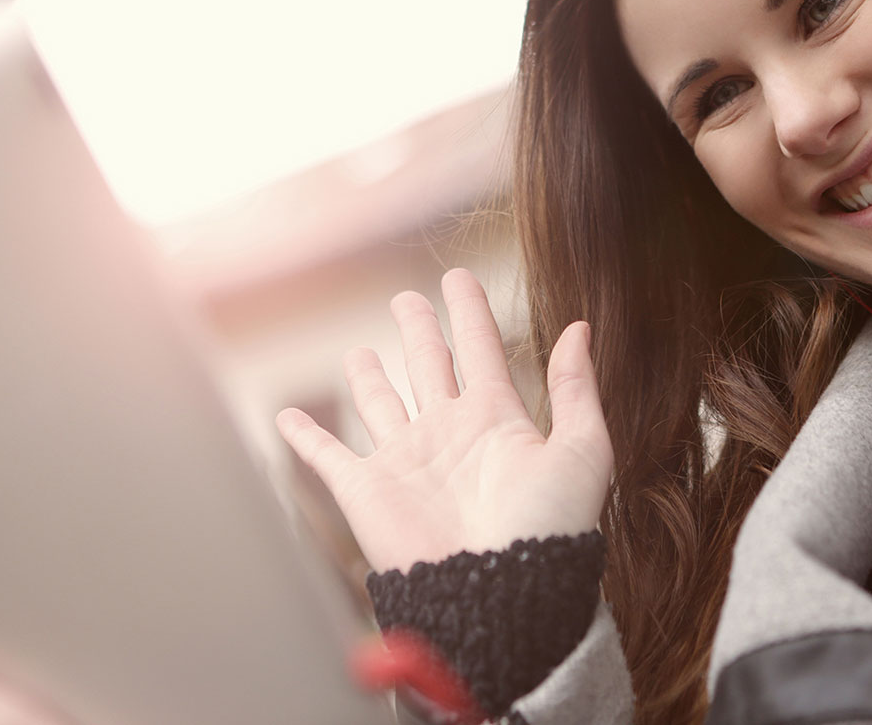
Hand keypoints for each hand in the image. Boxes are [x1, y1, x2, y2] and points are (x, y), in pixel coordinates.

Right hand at [278, 268, 612, 574]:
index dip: (470, 312)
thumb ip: (576, 387)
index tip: (460, 278)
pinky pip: (327, 456)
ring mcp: (406, 461)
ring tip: (360, 351)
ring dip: (369, 377)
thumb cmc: (548, 530)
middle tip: (407, 298)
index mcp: (497, 419)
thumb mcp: (581, 449)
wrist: (501, 594)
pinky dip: (305, 437)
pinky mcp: (367, 491)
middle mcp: (448, 434)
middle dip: (418, 330)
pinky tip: (289, 417)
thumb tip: (580, 327)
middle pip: (428, 365)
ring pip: (381, 403)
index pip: (480, 348)